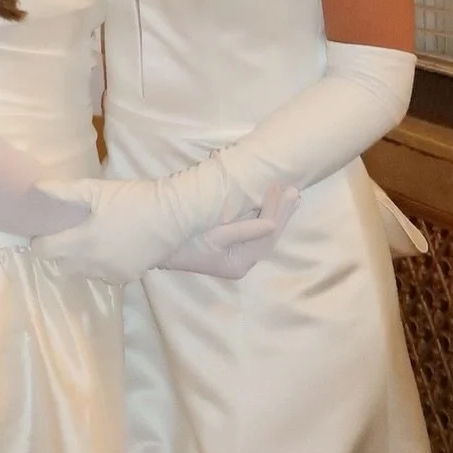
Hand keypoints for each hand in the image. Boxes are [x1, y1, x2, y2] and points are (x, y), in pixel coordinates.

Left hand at [32, 165, 226, 283]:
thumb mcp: (97, 190)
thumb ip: (65, 192)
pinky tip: (111, 247)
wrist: (172, 216)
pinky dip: (100, 265)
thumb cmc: (132, 199)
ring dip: (80, 259)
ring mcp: (109, 274)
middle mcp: (91, 265)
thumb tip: (36, 189)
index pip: (43, 251)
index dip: (42, 239)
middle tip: (70, 230)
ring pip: (81, 272)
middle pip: (60, 265)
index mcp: (80, 243)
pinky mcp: (126, 278)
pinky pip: (102, 275)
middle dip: (60, 250)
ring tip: (93, 237)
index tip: (50, 227)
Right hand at [163, 184, 298, 277]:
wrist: (158, 244)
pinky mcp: (232, 246)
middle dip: (282, 213)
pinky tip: (272, 204)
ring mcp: (237, 255)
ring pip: (264, 234)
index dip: (276, 212)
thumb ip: (243, 230)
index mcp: (238, 263)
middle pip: (269, 237)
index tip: (281, 189)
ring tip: (292, 196)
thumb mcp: (213, 234)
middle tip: (294, 190)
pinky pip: (255, 231)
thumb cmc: (184, 239)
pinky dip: (265, 215)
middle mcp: (242, 262)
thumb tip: (272, 223)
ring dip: (278, 214)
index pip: (265, 237)